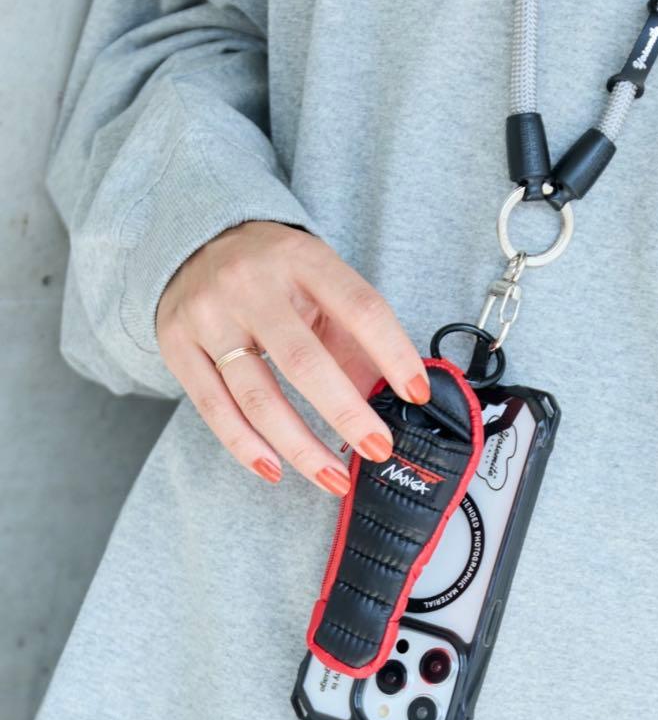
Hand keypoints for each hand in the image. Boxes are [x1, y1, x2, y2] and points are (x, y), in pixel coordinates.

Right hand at [156, 220, 430, 493]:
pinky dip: (246, 447)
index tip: (418, 394)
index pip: (360, 308)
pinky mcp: (176, 345)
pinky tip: (276, 470)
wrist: (193, 240)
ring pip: (256, 397)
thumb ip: (353, 336)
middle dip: (347, 414)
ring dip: (301, 448)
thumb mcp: (321, 283)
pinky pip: (214, 409)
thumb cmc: (276, 275)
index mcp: (302, 258)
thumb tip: (389, 403)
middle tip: (379, 449)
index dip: (393, 353)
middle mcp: (250, 284)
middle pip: (304, 362)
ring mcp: (208, 315)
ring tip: (334, 479)